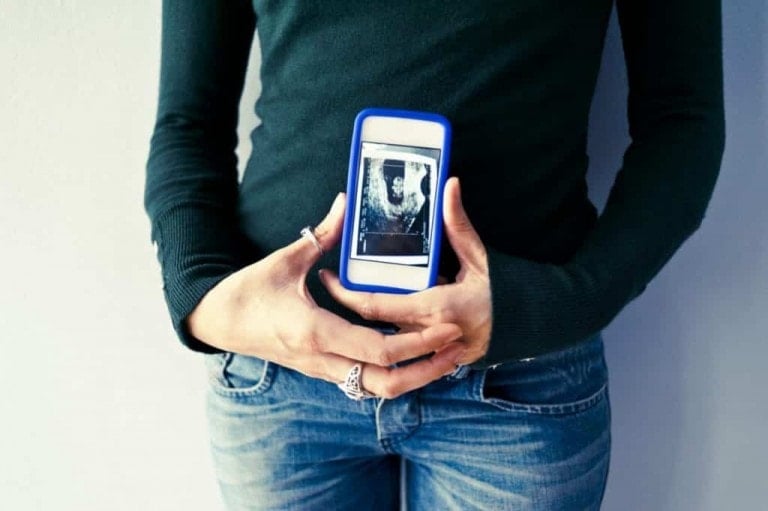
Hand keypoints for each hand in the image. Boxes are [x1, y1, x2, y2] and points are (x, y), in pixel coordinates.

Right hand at [186, 193, 464, 398]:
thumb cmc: (248, 291)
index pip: (376, 350)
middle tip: (456, 349)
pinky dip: (390, 373)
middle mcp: (321, 358)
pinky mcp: (320, 369)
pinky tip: (410, 356)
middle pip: (385, 382)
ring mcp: (321, 369)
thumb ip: (322, 234)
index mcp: (315, 331)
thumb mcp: (286, 259)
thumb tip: (346, 202)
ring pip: (375, 388)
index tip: (445, 329)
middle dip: (425, 369)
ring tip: (443, 356)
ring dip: (412, 376)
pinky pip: (362, 380)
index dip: (416, 343)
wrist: (218, 321)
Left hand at [319, 177, 491, 365]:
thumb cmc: (502, 292)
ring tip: (344, 291)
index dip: (346, 292)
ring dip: (363, 317)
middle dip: (348, 302)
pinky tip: (369, 312)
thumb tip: (449, 185)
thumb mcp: (479, 256)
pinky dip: (382, 328)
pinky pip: (398, 343)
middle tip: (330, 279)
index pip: (376, 306)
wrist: (522, 328)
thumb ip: (458, 223)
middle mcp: (426, 333)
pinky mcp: (429, 355)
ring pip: (382, 333)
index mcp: (435, 307)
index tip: (328, 275)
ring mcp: (427, 349)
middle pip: (371, 321)